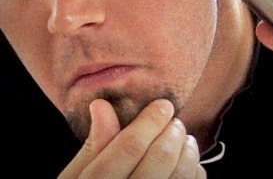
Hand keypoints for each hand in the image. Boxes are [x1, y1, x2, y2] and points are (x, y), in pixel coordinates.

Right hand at [58, 98, 205, 178]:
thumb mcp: (75, 178)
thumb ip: (93, 146)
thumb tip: (102, 105)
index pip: (129, 146)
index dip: (151, 120)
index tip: (163, 105)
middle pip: (161, 158)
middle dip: (173, 131)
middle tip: (174, 122)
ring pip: (181, 175)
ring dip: (188, 150)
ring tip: (182, 139)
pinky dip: (195, 172)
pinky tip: (187, 165)